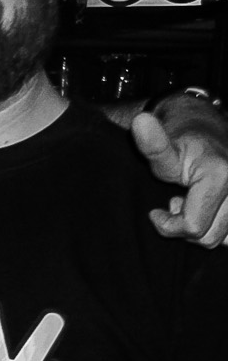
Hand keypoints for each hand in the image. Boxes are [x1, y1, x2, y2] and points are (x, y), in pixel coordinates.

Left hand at [131, 100, 227, 246]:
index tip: (155, 211)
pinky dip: (218, 227)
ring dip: (204, 227)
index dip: (167, 224)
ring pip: (224, 239)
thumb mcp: (163, 148)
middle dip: (186, 226)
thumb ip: (152, 145)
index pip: (193, 227)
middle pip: (209, 237)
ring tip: (192, 204)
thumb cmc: (182, 142)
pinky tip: (206, 209)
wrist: (208, 131)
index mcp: (222, 176)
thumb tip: (140, 121)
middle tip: (175, 203)